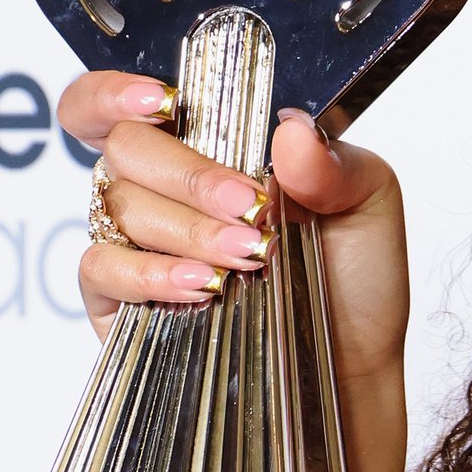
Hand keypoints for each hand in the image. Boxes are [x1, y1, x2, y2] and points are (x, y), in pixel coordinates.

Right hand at [60, 66, 412, 471]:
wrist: (351, 379)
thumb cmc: (353, 291)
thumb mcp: (370, 210)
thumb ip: (336, 163)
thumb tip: (291, 132)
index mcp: (206, 150)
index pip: (122, 104)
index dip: (118, 91)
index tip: (164, 103)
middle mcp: (162, 194)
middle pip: (124, 147)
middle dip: (191, 174)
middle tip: (250, 209)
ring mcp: (137, 248)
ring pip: (120, 206)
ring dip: (187, 228)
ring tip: (248, 258)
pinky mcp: (121, 307)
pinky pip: (100, 268)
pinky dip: (151, 272)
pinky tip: (202, 287)